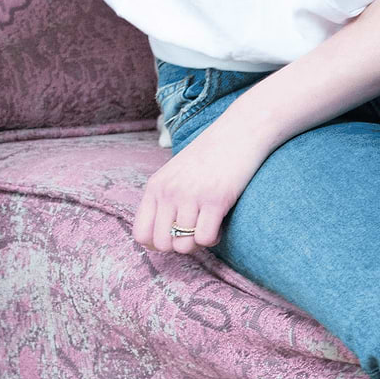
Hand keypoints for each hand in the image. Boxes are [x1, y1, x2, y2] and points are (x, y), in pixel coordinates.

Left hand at [132, 125, 271, 253]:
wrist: (239, 133)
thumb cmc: (208, 157)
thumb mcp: (174, 174)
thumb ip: (164, 199)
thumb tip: (159, 237)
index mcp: (154, 188)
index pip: (140, 234)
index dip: (156, 244)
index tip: (173, 238)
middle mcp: (168, 193)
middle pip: (161, 244)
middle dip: (179, 245)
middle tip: (194, 233)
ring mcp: (190, 196)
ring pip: (184, 245)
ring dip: (198, 243)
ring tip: (208, 226)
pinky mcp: (216, 199)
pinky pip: (206, 238)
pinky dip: (214, 238)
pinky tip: (219, 224)